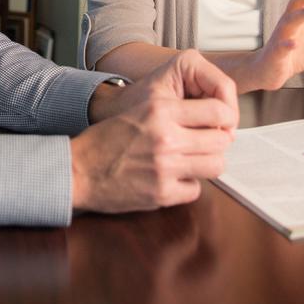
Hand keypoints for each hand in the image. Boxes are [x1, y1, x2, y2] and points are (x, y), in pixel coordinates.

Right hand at [71, 51, 237, 213]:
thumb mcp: (139, 111)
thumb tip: (209, 120)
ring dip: (207, 165)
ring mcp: (166, 167)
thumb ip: (173, 113)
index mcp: (161, 110)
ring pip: (215, 166)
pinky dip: (187, 186)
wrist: (79, 170)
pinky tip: (173, 180)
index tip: (219, 125)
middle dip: (216, 144)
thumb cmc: (106, 140)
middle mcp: (167, 137)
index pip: (217, 111)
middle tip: (205, 146)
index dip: (223, 119)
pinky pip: (195, 190)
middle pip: (220, 141)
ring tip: (191, 162)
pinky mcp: (162, 193)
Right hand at [232, 0, 303, 90]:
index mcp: (302, 15)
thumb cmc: (297, 53)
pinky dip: (287, 44)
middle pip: (299, 0)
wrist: (270, 71)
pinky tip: (294, 43)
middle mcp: (291, 21)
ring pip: (290, 20)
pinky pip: (281, 46)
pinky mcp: (277, 53)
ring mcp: (282, 36)